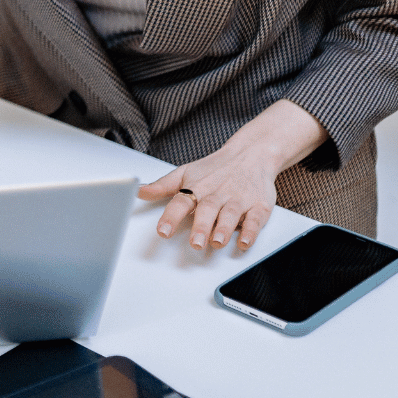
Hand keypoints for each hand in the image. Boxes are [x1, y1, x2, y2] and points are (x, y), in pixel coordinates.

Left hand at [136, 100, 327, 251]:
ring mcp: (238, 199)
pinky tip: (244, 241)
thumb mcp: (185, 172)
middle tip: (195, 244)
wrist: (251, 153)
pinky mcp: (258, 205)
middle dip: (201, 227)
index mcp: (197, 187)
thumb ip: (162, 186)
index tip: (162, 231)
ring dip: (224, 229)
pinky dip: (251, 230)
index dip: (171, 217)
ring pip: (231, 215)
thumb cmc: (215, 168)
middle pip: (208, 210)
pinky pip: (255, 219)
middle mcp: (217, 194)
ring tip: (216, 242)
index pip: (181, 202)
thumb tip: (139, 191)